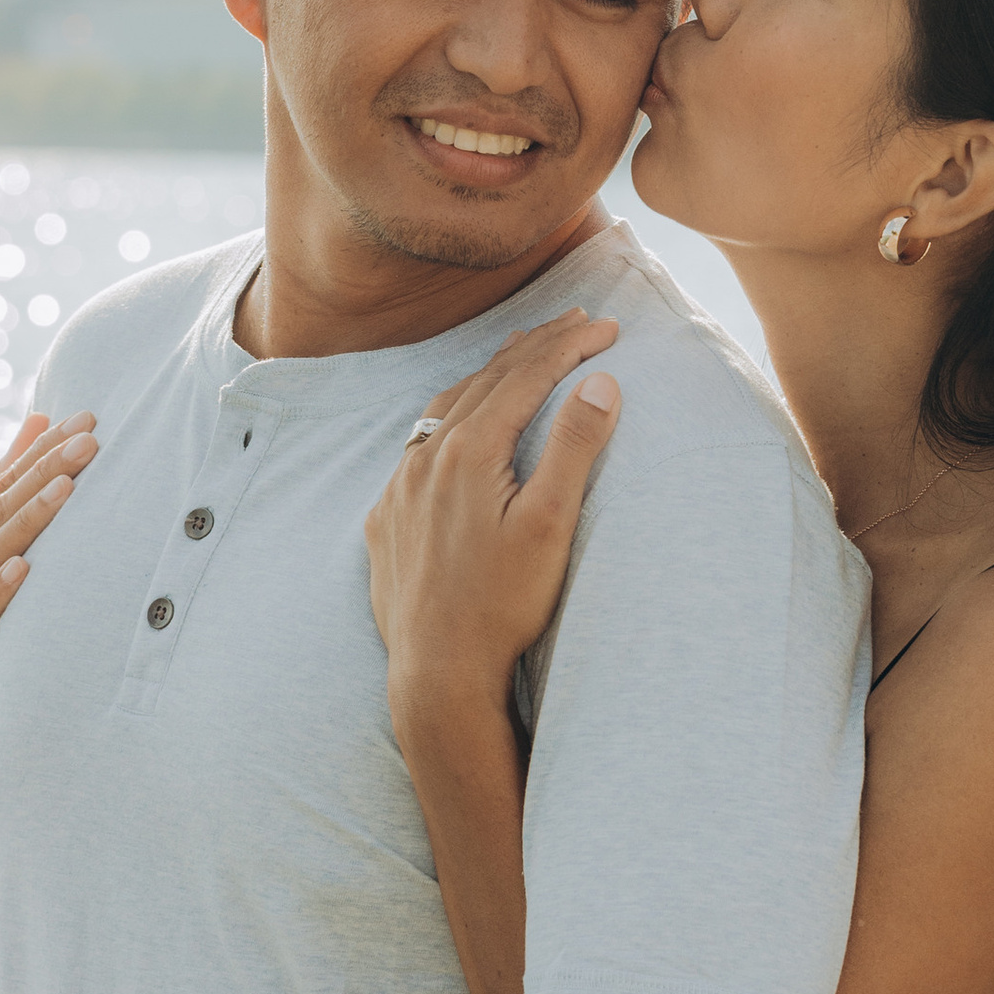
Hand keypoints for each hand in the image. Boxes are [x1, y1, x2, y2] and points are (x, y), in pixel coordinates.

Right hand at [0, 408, 96, 744]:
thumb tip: (40, 418)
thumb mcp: (4, 552)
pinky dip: (0, 591)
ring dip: (30, 521)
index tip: (85, 422)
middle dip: (44, 474)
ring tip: (68, 488)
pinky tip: (27, 567)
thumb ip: (11, 487)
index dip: (39, 452)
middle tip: (91, 443)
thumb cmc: (5, 624)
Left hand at [364, 312, 621, 736]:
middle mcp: (426, 457)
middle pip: (486, 381)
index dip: (569, 345)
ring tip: (520, 360)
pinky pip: (417, 449)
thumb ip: (574, 448)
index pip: (527, 376)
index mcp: (471, 450)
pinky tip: (459, 431)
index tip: (607, 325)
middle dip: (534, 348)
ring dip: (488, 378)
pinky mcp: (386, 517)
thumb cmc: (503, 603)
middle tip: (574, 322)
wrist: (438, 670)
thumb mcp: (551, 524)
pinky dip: (449, 422)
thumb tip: (602, 382)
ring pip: (445, 409)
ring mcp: (400, 487)